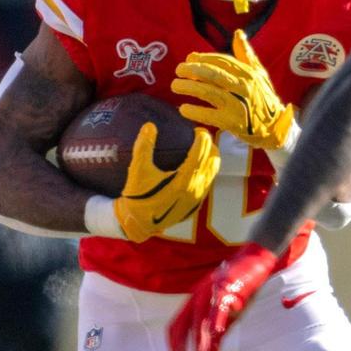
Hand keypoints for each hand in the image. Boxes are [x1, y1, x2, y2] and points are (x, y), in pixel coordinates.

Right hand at [113, 122, 219, 242]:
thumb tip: (149, 126)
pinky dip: (206, 171)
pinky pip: (207, 183)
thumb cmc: (138, 197)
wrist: (139, 224)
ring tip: (200, 149)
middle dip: (209, 146)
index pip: (200, 153)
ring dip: (209, 158)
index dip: (202, 138)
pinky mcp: (196, 205)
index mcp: (183, 180)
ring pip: (212, 172)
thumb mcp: (137, 171)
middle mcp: (195, 189)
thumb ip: (143, 147)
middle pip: (212, 161)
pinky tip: (195, 166)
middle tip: (199, 137)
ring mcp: (197, 198)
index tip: (198, 129)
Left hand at [168, 242, 277, 350]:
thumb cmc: (238, 291)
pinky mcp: (228, 287)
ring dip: (199, 335)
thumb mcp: (225, 319)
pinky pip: (220, 303)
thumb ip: (214, 344)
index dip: (175, 346)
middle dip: (180, 346)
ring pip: (201, 315)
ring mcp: (211, 291)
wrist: (254, 260)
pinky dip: (217, 317)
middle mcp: (198, 296)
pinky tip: (217, 331)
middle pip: (183, 323)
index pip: (176, 326)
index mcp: (194, 302)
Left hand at [172, 29, 295, 149]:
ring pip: (209, 92)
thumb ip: (246, 54)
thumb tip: (238, 33)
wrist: (275, 127)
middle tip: (179, 69)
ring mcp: (238, 106)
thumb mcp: (259, 74)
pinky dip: (194, 111)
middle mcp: (244, 88)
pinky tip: (183, 108)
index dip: (203, 58)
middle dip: (193, 70)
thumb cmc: (264, 98)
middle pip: (214, 74)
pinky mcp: (232, 123)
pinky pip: (209, 115)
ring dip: (189, 87)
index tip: (190, 58)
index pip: (222, 61)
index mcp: (249, 74)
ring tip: (175, 85)